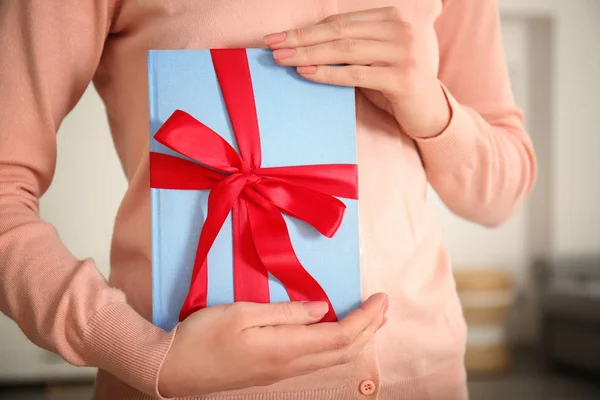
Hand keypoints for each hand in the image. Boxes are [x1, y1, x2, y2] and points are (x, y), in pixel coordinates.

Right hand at [158, 293, 388, 397]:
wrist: (173, 369)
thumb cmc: (203, 336)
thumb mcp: (243, 313)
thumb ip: (286, 312)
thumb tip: (323, 308)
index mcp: (286, 348)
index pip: (341, 336)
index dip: (366, 318)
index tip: (380, 297)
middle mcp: (290, 365)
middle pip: (343, 351)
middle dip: (369, 329)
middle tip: (383, 307)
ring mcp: (281, 373)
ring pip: (331, 360)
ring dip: (356, 339)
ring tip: (370, 321)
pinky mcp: (272, 374)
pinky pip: (316, 362)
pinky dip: (336, 347)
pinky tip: (335, 335)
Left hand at [264, 6, 450, 138]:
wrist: (429, 111)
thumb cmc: (393, 83)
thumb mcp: (371, 58)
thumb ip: (347, 46)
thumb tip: (299, 46)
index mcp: (390, 17)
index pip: (340, 22)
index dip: (305, 29)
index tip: (276, 37)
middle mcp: (400, 29)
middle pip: (339, 33)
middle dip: (301, 40)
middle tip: (272, 46)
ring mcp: (404, 52)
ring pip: (346, 51)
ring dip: (309, 55)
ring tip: (282, 60)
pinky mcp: (403, 77)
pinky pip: (357, 74)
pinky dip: (329, 74)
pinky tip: (307, 73)